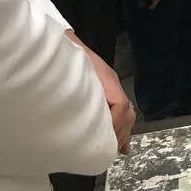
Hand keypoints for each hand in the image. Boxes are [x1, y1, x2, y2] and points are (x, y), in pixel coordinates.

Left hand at [66, 30, 133, 153]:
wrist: (64, 40)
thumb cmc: (66, 57)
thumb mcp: (71, 76)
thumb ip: (76, 93)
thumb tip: (75, 118)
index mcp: (106, 80)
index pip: (121, 105)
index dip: (116, 124)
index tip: (106, 140)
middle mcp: (111, 83)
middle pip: (126, 111)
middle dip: (121, 132)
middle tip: (111, 150)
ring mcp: (110, 86)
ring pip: (125, 111)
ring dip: (122, 131)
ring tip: (117, 148)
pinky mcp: (105, 89)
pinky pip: (119, 109)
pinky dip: (122, 126)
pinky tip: (122, 142)